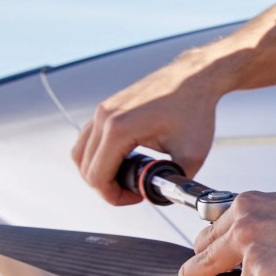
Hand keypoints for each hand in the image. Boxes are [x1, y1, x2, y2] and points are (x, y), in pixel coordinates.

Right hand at [72, 58, 227, 203]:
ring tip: (126, 178)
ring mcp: (103, 110)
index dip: (114, 196)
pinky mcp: (106, 107)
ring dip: (98, 171)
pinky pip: (89, 138)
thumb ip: (176, 182)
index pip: (97, 177)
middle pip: (84, 167)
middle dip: (106, 187)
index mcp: (119, 129)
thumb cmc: (194, 109)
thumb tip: (162, 198)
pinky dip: (98, 155)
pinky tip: (123, 161)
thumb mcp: (191, 154)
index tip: (136, 197)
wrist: (194, 78)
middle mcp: (104, 117)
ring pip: (81, 153)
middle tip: (133, 191)